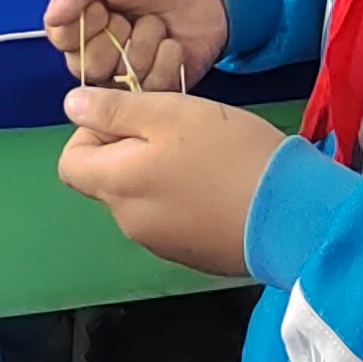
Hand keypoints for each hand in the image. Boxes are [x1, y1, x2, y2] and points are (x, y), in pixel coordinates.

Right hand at [47, 0, 227, 91]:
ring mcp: (129, 71)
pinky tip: (172, 44)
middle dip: (114, 40)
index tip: (101, 7)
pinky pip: (151, 92)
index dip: (82, 27)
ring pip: (120, 82)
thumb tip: (53, 15)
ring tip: (157, 24)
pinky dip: (164, 63)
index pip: (62, 40)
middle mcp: (100, 49)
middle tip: (130, 17)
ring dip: (143, 47)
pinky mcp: (158, 87)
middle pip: (88, 68)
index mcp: (82, 19)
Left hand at [56, 88, 282, 277]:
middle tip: (176, 129)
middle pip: (107, 180)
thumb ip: (115, 110)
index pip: (71, 163)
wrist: (291, 215)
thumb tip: (71, 105)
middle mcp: (129, 222)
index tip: (132, 118)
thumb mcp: (170, 114)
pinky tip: (218, 183)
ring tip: (204, 153)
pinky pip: (170, 219)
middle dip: (130, 150)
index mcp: (117, 186)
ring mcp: (161, 243)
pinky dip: (181, 197)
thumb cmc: (228, 154)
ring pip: (140, 198)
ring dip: (157, 172)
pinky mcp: (192, 255)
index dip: (92, 134)